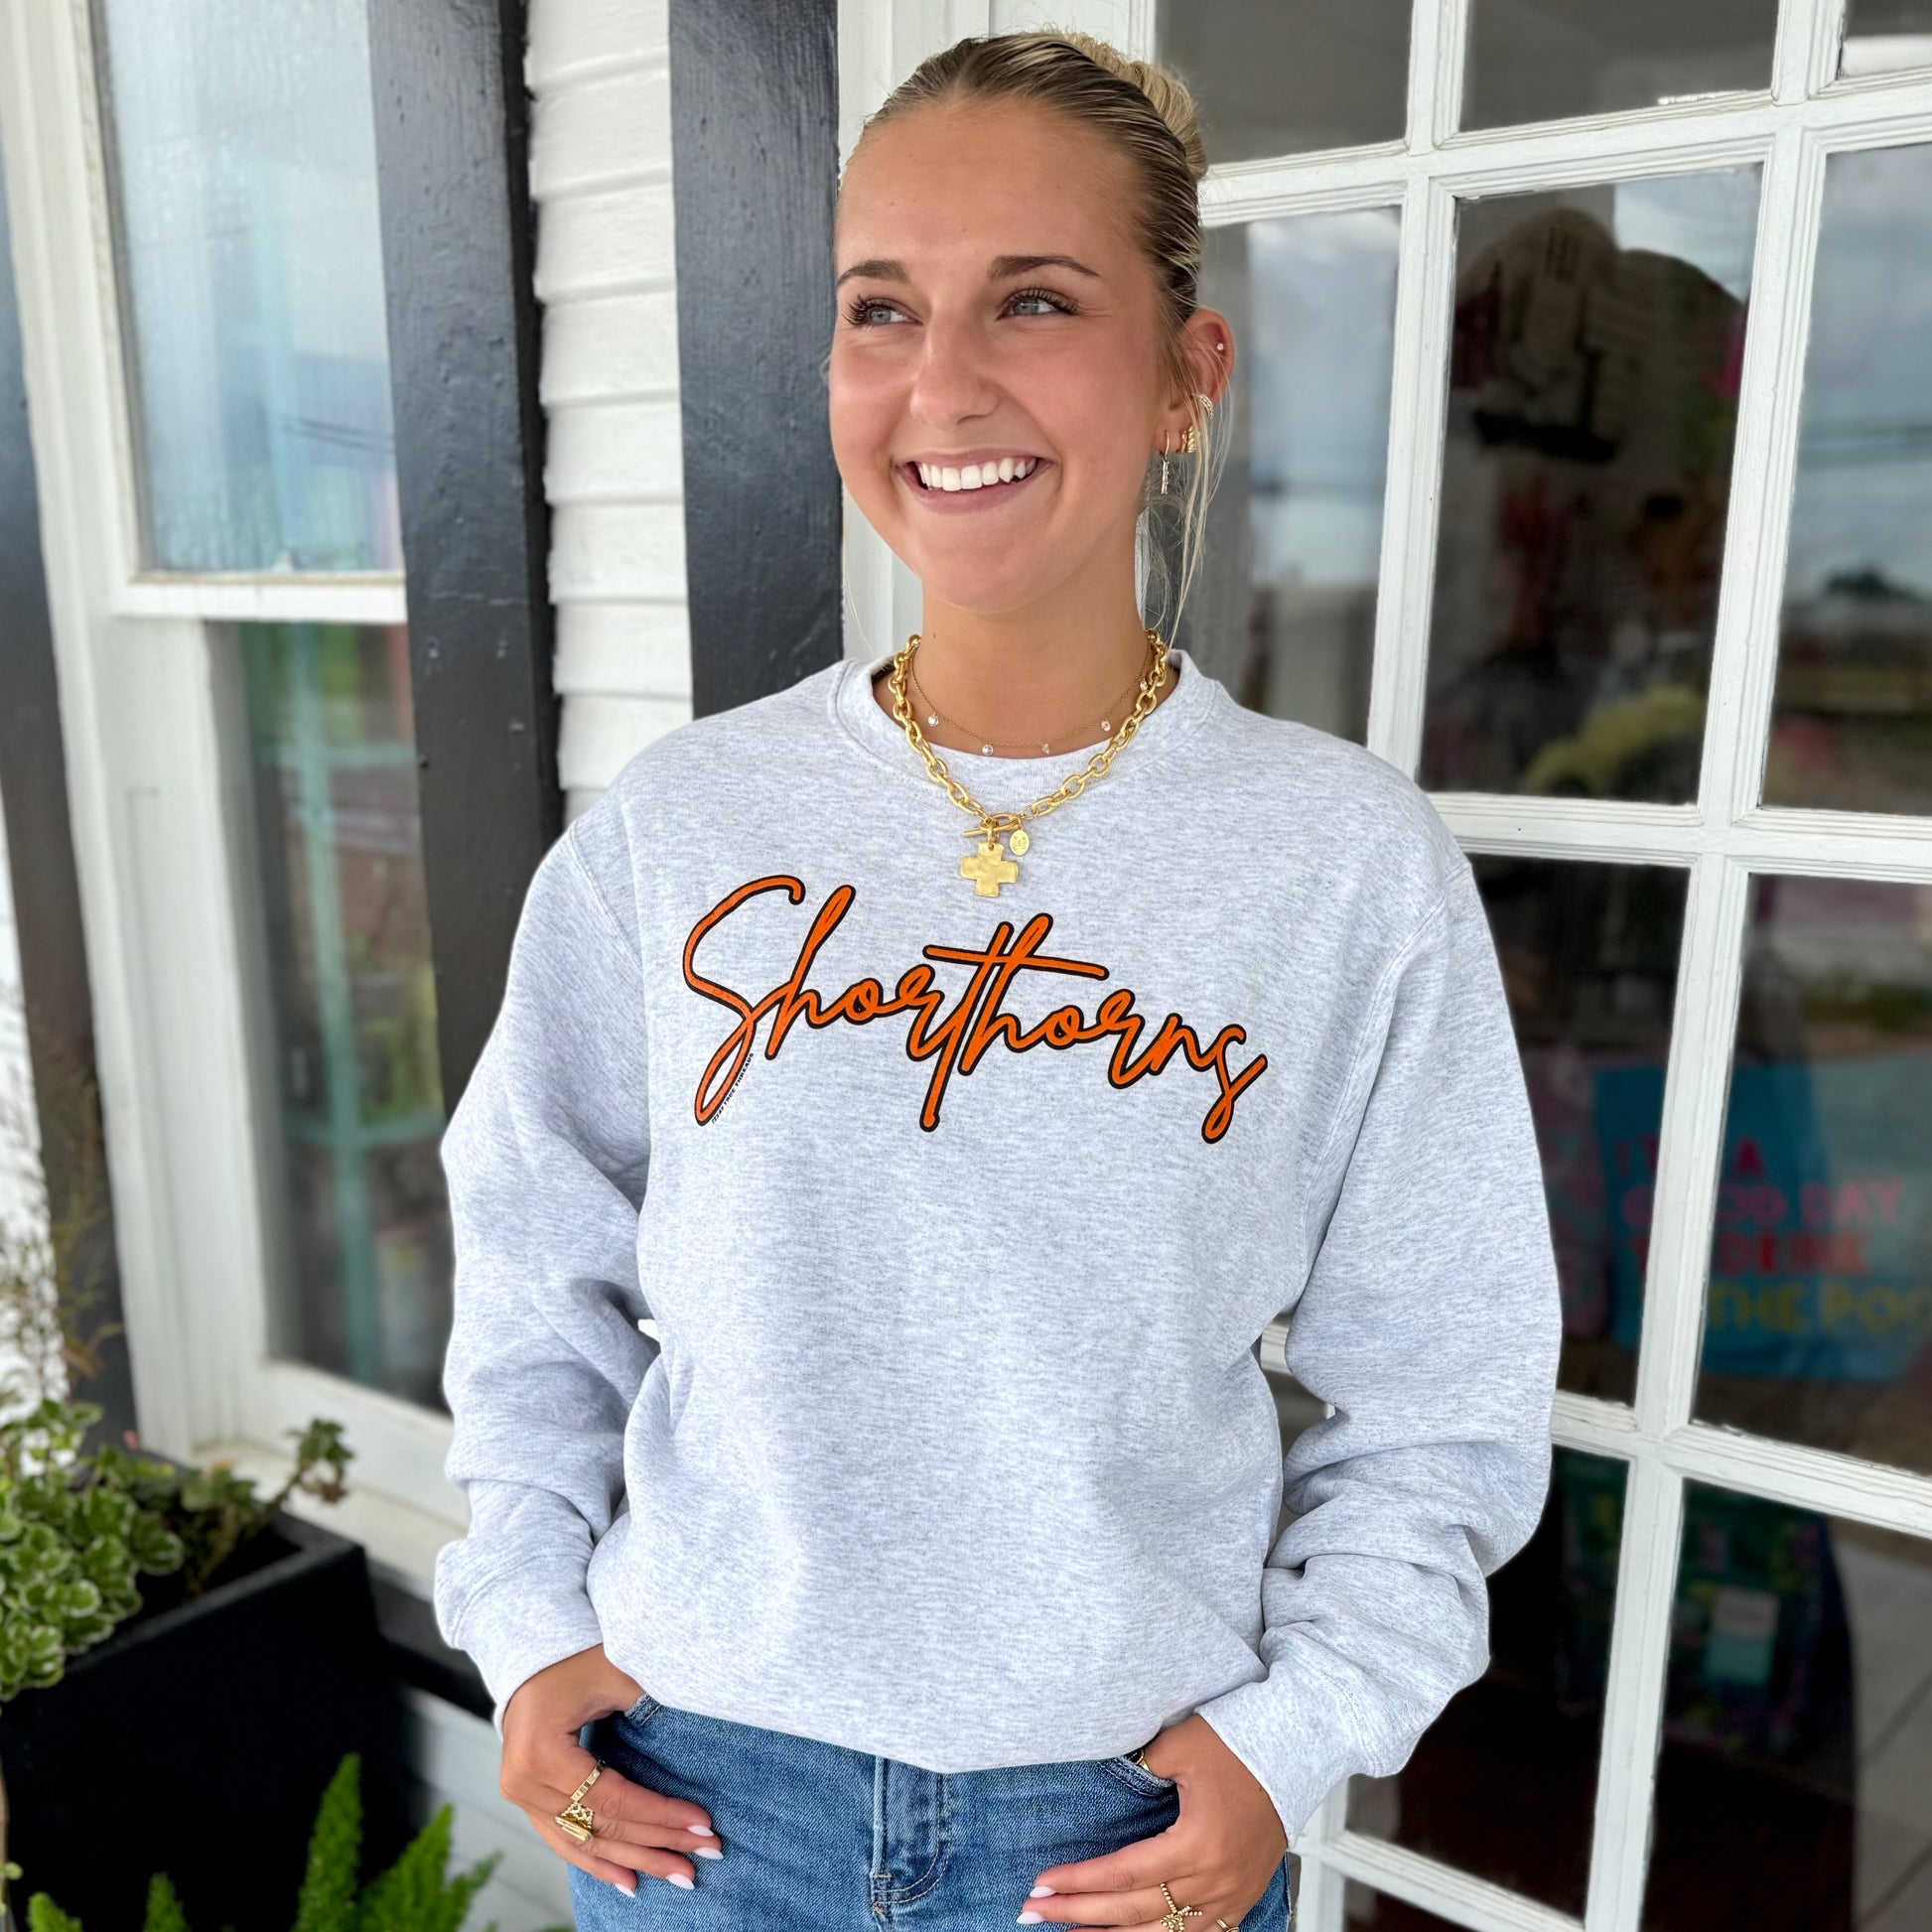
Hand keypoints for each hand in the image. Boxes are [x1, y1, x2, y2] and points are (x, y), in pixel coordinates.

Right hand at [499, 1643, 723, 1893]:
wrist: (529, 1658)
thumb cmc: (574, 1659)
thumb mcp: (613, 1670)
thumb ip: (646, 1700)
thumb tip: (694, 1731)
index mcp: (542, 1753)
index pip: (612, 1798)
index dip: (659, 1814)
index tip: (703, 1824)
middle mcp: (525, 1783)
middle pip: (601, 1827)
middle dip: (658, 1842)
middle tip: (705, 1855)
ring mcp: (522, 1796)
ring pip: (585, 1842)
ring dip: (635, 1860)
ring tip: (679, 1874)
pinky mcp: (528, 1800)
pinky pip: (565, 1841)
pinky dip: (598, 1862)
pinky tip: (629, 1881)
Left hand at [1019, 1715, 1286, 1928]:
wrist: (1297, 1747)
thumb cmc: (1239, 1739)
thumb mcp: (1179, 1745)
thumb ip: (1138, 1769)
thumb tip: (1102, 1785)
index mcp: (1197, 1844)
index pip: (1123, 1874)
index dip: (1079, 1883)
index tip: (1040, 1886)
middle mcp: (1215, 1880)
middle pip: (1136, 1912)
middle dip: (1080, 1915)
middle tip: (1033, 1913)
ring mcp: (1232, 1895)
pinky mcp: (1242, 1896)